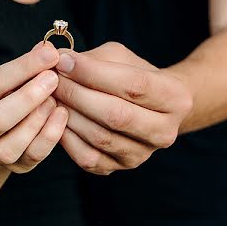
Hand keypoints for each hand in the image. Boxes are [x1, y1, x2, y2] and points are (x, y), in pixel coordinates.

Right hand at [0, 42, 69, 173]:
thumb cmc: (6, 97)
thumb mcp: (8, 80)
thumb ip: (25, 66)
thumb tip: (47, 49)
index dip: (24, 67)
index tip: (50, 53)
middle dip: (29, 96)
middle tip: (54, 78)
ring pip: (14, 142)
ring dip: (39, 116)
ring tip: (56, 98)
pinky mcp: (15, 167)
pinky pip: (34, 155)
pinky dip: (51, 134)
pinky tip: (62, 114)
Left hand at [53, 42, 192, 174]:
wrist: (149, 108)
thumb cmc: (133, 75)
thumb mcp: (121, 58)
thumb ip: (93, 58)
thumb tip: (58, 60)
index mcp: (175, 97)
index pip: (134, 85)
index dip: (95, 73)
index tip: (65, 61)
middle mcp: (165, 131)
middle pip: (117, 115)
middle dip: (78, 95)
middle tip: (53, 80)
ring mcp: (143, 154)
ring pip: (100, 138)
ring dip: (69, 115)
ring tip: (51, 96)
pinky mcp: (120, 167)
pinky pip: (88, 158)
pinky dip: (67, 137)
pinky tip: (56, 118)